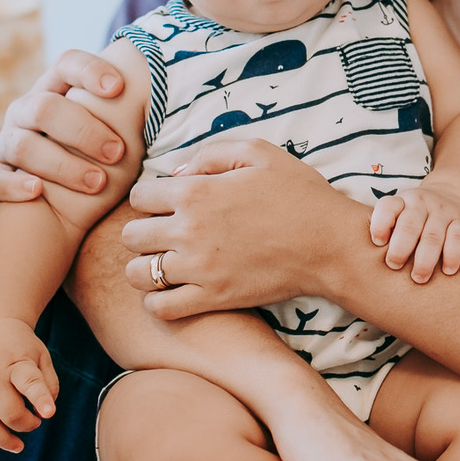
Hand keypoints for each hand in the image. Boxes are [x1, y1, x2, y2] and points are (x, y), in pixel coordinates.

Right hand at [0, 51, 128, 202]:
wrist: (59, 208)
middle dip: (84, 130)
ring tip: (98, 182)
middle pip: (46, 107)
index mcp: (55, 90)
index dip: (90, 71)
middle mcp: (26, 110)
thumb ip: (127, 114)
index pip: (67, 64)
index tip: (120, 88)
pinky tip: (38, 191)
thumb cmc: (99, 161)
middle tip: (119, 152)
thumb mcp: (113, 133)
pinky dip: (15, 185)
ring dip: (64, 164)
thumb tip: (170, 95)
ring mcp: (8, 142)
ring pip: (25, 146)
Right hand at [0, 321, 59, 454]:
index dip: (40, 399)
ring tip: (18, 445)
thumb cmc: (21, 346)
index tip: (48, 414)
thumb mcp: (41, 355)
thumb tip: (45, 412)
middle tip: (35, 422)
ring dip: (3, 441)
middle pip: (8, 413)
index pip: (29, 382)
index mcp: (17, 363)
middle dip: (26, 425)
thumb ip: (48, 383)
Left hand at [122, 138, 358, 319]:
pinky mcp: (213, 299)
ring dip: (145, 266)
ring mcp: (199, 269)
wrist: (329, 244)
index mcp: (196, 192)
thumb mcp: (259, 153)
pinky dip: (159, 300)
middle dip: (143, 231)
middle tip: (166, 233)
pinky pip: (161, 307)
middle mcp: (189, 231)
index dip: (151, 197)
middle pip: (130, 235)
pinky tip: (176, 289)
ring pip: (138, 273)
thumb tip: (177, 173)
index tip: (168, 204)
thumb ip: (210, 154)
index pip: (139, 195)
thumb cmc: (298, 194)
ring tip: (166, 262)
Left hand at [370, 181, 459, 282]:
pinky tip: (447, 271)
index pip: (388, 207)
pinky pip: (457, 239)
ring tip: (418, 278)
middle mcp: (421, 203)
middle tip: (394, 266)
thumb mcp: (400, 218)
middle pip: (409, 224)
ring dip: (425, 259)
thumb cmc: (417, 220)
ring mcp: (443, 211)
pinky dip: (452, 256)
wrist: (453, 199)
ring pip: (433, 235)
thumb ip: (387, 234)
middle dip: (400, 247)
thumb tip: (365, 268)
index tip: (377, 243)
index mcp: (401, 201)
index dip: (380, 224)